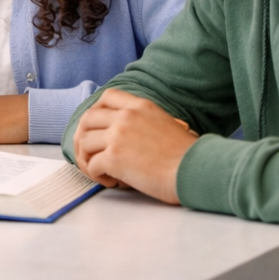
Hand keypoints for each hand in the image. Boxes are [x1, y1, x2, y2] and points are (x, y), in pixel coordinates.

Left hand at [72, 88, 197, 203]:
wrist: (195, 170)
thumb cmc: (188, 155)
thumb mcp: (167, 123)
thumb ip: (145, 122)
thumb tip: (132, 134)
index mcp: (140, 106)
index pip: (107, 97)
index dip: (96, 111)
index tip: (97, 126)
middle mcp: (126, 117)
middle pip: (87, 119)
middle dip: (83, 136)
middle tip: (89, 153)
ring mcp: (117, 135)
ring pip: (84, 142)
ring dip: (87, 158)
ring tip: (100, 171)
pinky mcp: (114, 157)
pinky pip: (92, 164)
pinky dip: (96, 175)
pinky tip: (111, 182)